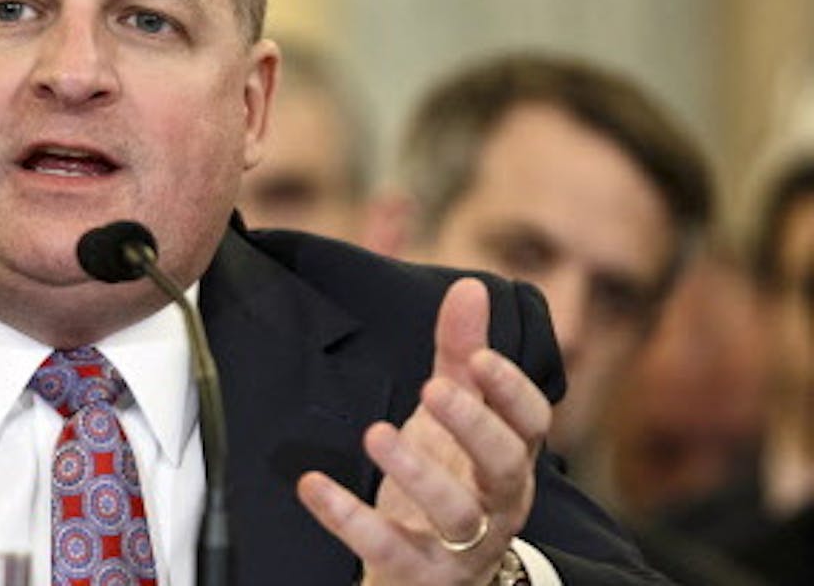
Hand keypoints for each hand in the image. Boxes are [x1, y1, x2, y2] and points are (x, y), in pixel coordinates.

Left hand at [296, 278, 550, 584]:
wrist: (429, 574)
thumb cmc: (449, 480)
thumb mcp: (453, 417)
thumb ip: (460, 354)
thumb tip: (471, 286)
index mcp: (510, 460)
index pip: (531, 424)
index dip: (512, 391)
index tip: (479, 357)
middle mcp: (497, 505)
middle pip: (505, 467)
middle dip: (473, 427)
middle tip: (434, 389)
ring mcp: (461, 547)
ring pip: (456, 515)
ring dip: (417, 473)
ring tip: (375, 433)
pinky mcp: (417, 573)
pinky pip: (387, 549)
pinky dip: (349, 518)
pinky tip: (312, 485)